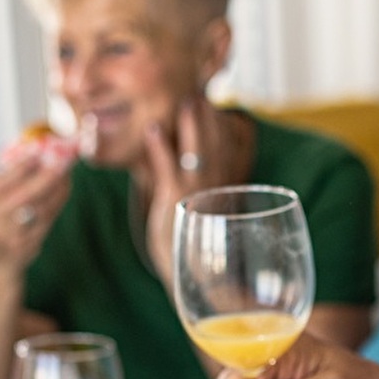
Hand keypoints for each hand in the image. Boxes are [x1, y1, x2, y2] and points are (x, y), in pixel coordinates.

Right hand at [0, 134, 74, 270]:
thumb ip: (6, 182)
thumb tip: (34, 153)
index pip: (4, 178)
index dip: (25, 162)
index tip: (40, 148)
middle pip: (26, 192)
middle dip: (48, 174)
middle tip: (63, 159)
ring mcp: (9, 234)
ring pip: (41, 206)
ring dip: (58, 187)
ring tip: (67, 173)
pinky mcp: (26, 244)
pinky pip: (48, 218)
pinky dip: (58, 201)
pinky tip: (64, 189)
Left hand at [141, 100, 238, 276]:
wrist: (202, 287)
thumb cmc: (196, 255)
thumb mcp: (203, 220)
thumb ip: (201, 194)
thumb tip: (192, 178)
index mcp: (225, 189)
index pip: (227, 149)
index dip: (220, 125)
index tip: (214, 104)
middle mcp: (215, 188)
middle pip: (216, 144)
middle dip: (209, 118)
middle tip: (201, 92)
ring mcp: (196, 195)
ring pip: (197, 151)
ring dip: (192, 125)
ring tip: (188, 101)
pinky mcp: (174, 204)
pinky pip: (167, 169)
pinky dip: (159, 149)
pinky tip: (150, 130)